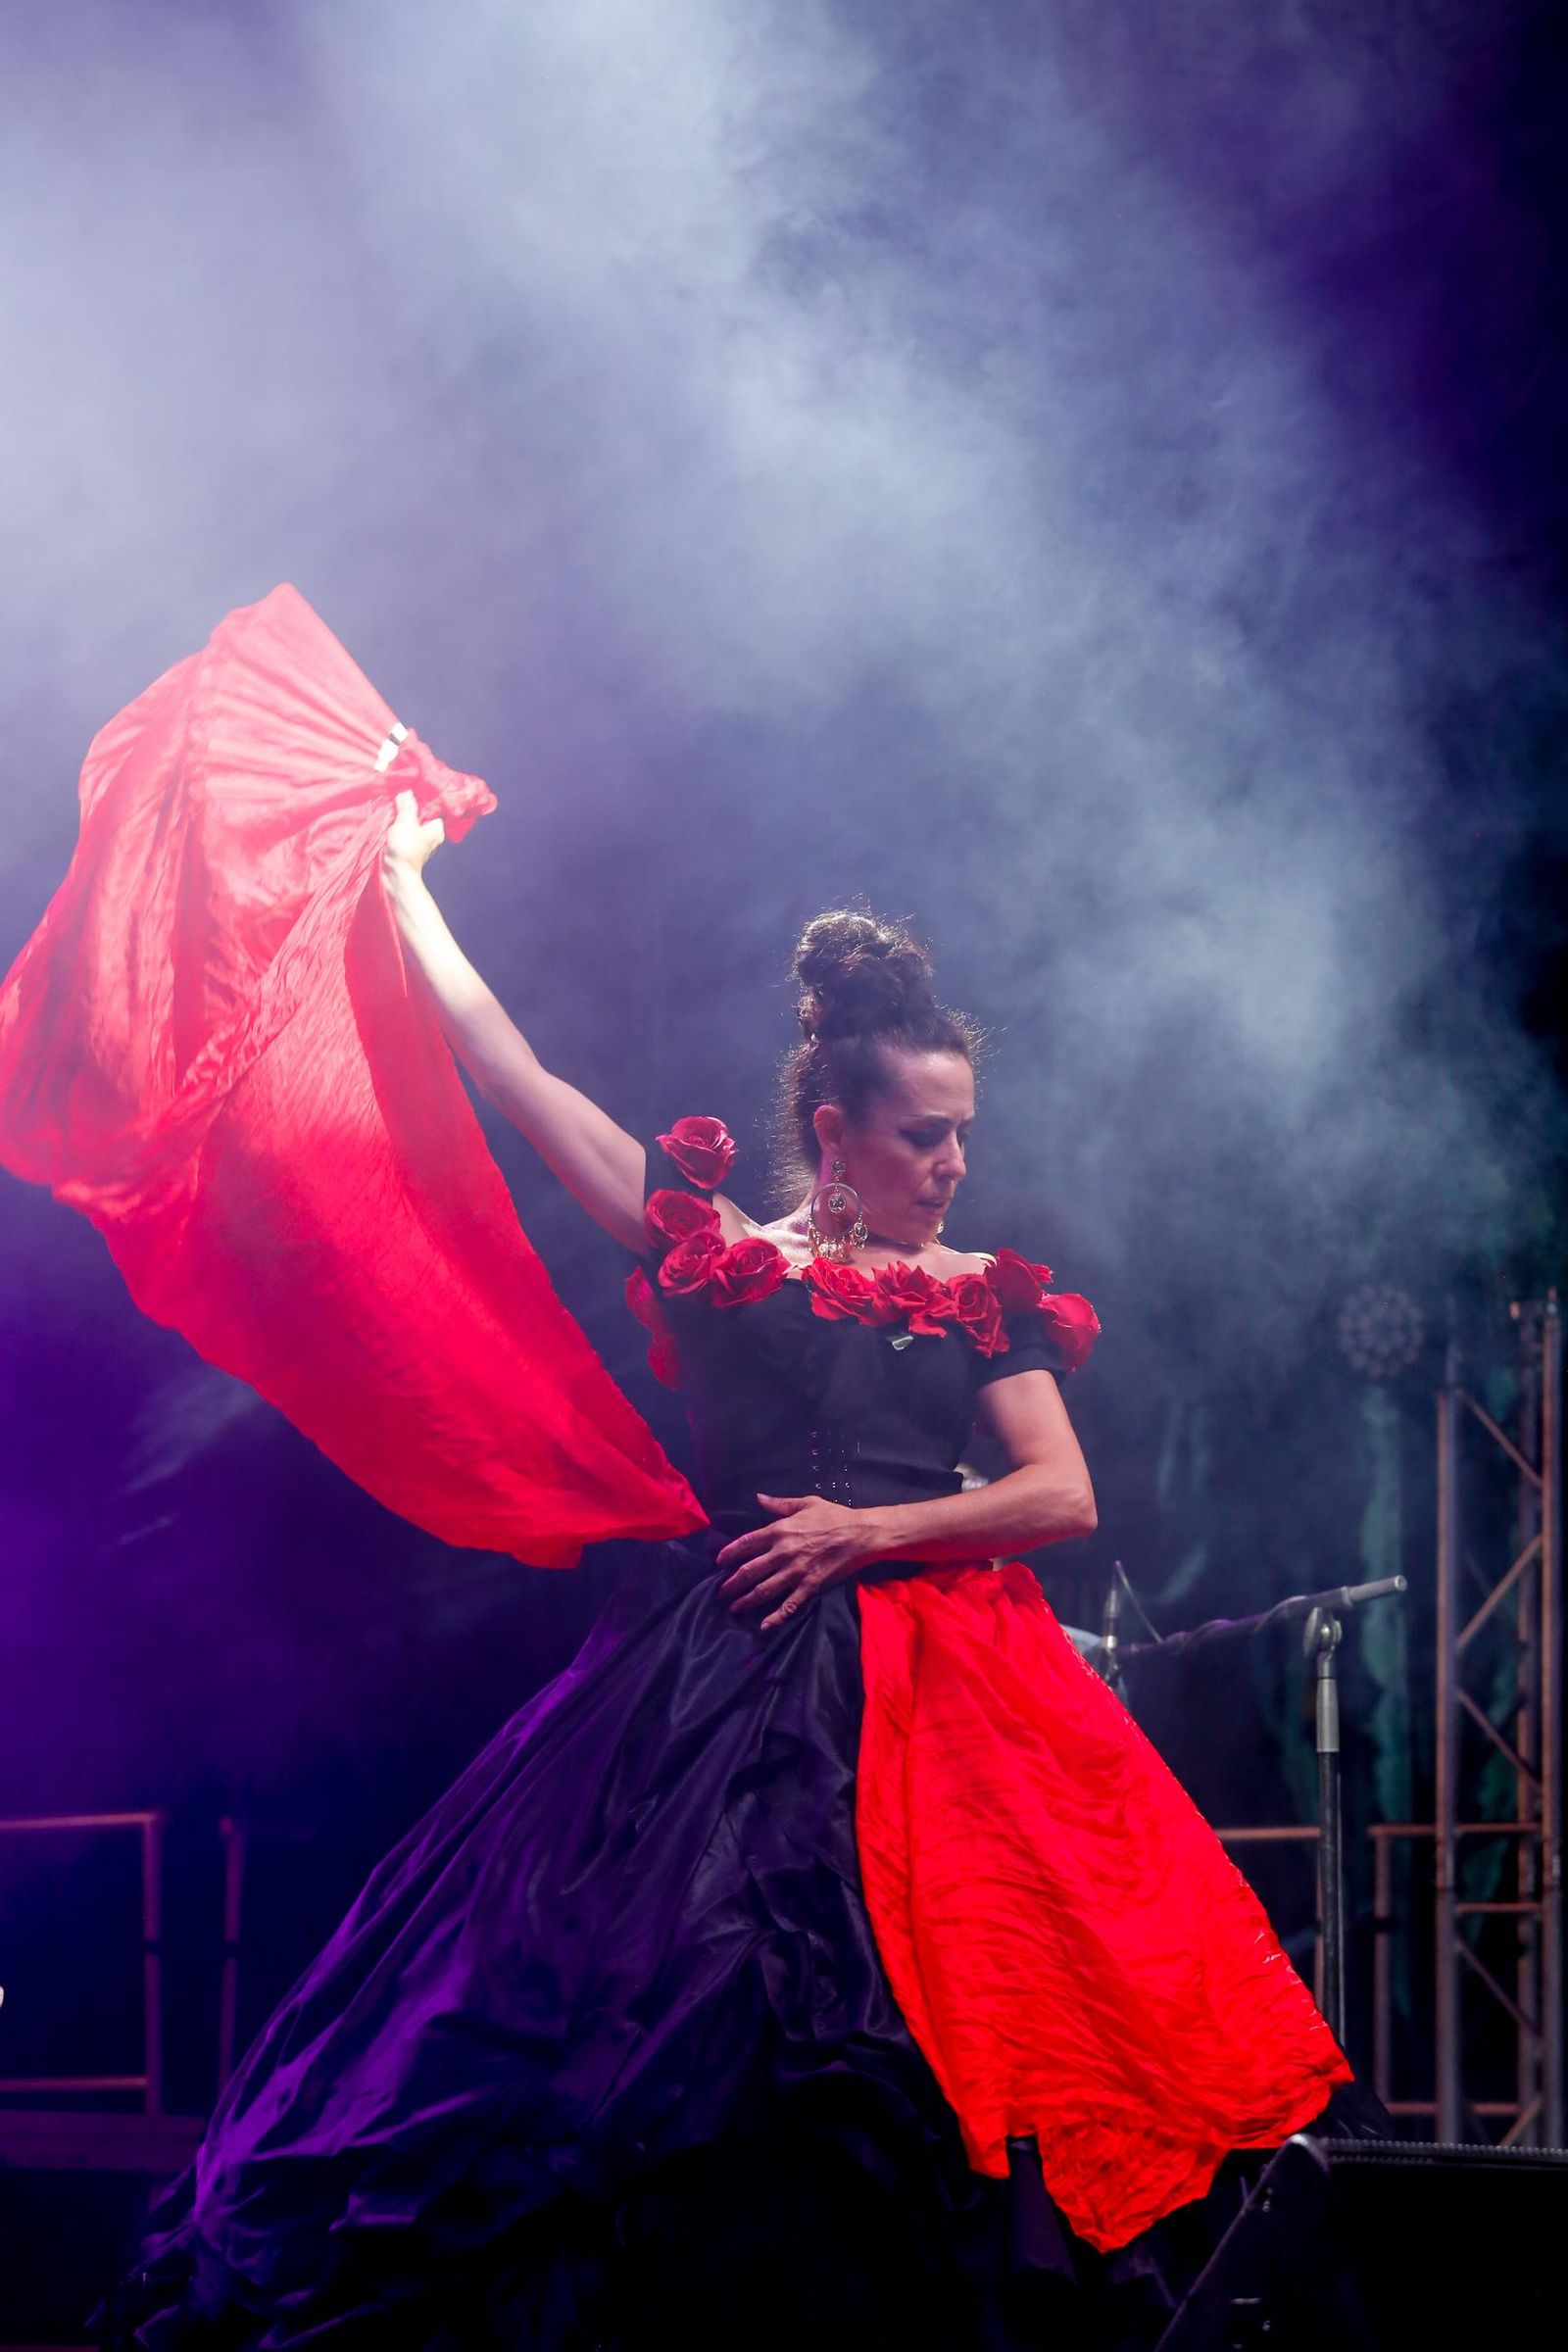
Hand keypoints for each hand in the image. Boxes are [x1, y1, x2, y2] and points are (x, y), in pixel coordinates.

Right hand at [382, 788, 444, 885]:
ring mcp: (418, 843)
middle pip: (419, 816)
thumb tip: (407, 793)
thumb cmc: (405, 849)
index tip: (409, 795)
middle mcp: (430, 836)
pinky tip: (388, 826)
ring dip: (400, 820)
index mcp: (435, 829)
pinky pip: (402, 833)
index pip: (432, 809)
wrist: (395, 875)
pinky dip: (396, 830)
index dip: (421, 801)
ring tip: (391, 813)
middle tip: (397, 802)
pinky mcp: (407, 849)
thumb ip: (407, 806)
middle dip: (408, 810)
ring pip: (410, 825)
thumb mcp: (406, 822)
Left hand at [715, 1494, 874, 1631]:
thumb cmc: (834, 1516)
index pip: (746, 1543)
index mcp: (780, 1530)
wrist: (860, 1534)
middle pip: (749, 1571)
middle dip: (732, 1583)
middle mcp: (783, 1552)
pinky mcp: (809, 1586)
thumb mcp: (806, 1503)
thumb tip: (758, 1497)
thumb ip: (780, 1504)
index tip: (719, 1562)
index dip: (729, 1553)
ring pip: (764, 1590)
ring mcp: (795, 1572)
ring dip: (746, 1600)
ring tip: (734, 1607)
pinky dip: (775, 1617)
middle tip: (721, 1592)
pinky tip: (763, 1626)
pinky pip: (789, 1605)